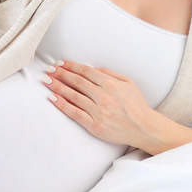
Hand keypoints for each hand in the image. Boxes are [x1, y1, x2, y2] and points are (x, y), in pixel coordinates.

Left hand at [42, 60, 157, 148]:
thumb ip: (110, 73)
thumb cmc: (136, 105)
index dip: (71, 66)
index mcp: (111, 84)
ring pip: (73, 96)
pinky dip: (62, 105)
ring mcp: (98, 111)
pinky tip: (52, 98)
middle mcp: (103, 96)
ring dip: (58, 87)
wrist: (144, 128)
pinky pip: (74, 113)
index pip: (86, 71)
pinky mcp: (94, 125)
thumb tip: (93, 68)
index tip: (60, 63)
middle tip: (49, 69)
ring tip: (47, 81)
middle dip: (61, 74)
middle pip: (77, 82)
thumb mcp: (128, 82)